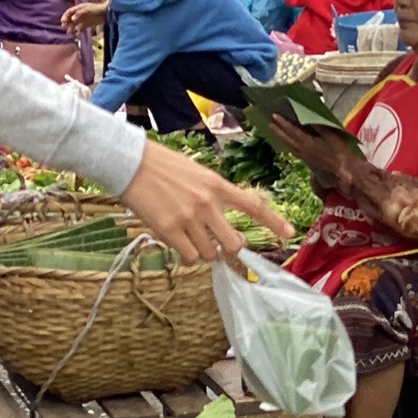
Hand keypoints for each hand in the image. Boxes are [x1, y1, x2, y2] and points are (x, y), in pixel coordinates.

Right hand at [62, 0, 106, 33]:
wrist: (106, 13)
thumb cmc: (96, 8)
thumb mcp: (87, 9)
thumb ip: (79, 13)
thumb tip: (72, 19)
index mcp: (78, 8)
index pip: (69, 12)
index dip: (65, 16)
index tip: (63, 22)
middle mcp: (79, 14)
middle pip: (71, 18)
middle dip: (67, 23)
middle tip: (64, 27)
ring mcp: (83, 19)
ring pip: (75, 24)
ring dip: (71, 28)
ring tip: (69, 33)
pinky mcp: (87, 24)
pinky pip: (81, 28)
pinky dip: (79, 31)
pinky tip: (77, 34)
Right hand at [122, 139, 294, 264]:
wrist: (129, 161)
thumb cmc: (161, 165)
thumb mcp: (197, 173)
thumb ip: (213, 195)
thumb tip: (221, 223)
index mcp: (217, 185)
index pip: (253, 205)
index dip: (273, 221)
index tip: (289, 233)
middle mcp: (208, 203)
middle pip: (234, 243)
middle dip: (229, 248)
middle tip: (219, 244)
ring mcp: (189, 218)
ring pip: (210, 254)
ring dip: (204, 252)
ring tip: (191, 239)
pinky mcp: (169, 229)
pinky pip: (189, 257)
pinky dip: (187, 256)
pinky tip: (179, 244)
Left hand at [268, 113, 350, 182]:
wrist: (342, 167)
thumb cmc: (338, 150)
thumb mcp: (330, 135)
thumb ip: (318, 126)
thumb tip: (307, 116)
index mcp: (307, 143)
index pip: (292, 130)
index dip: (283, 123)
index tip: (274, 115)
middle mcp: (302, 150)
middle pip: (287, 139)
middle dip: (278, 130)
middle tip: (269, 122)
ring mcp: (304, 156)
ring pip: (289, 145)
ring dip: (281, 138)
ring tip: (274, 131)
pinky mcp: (307, 160)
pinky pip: (293, 151)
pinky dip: (288, 145)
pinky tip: (287, 143)